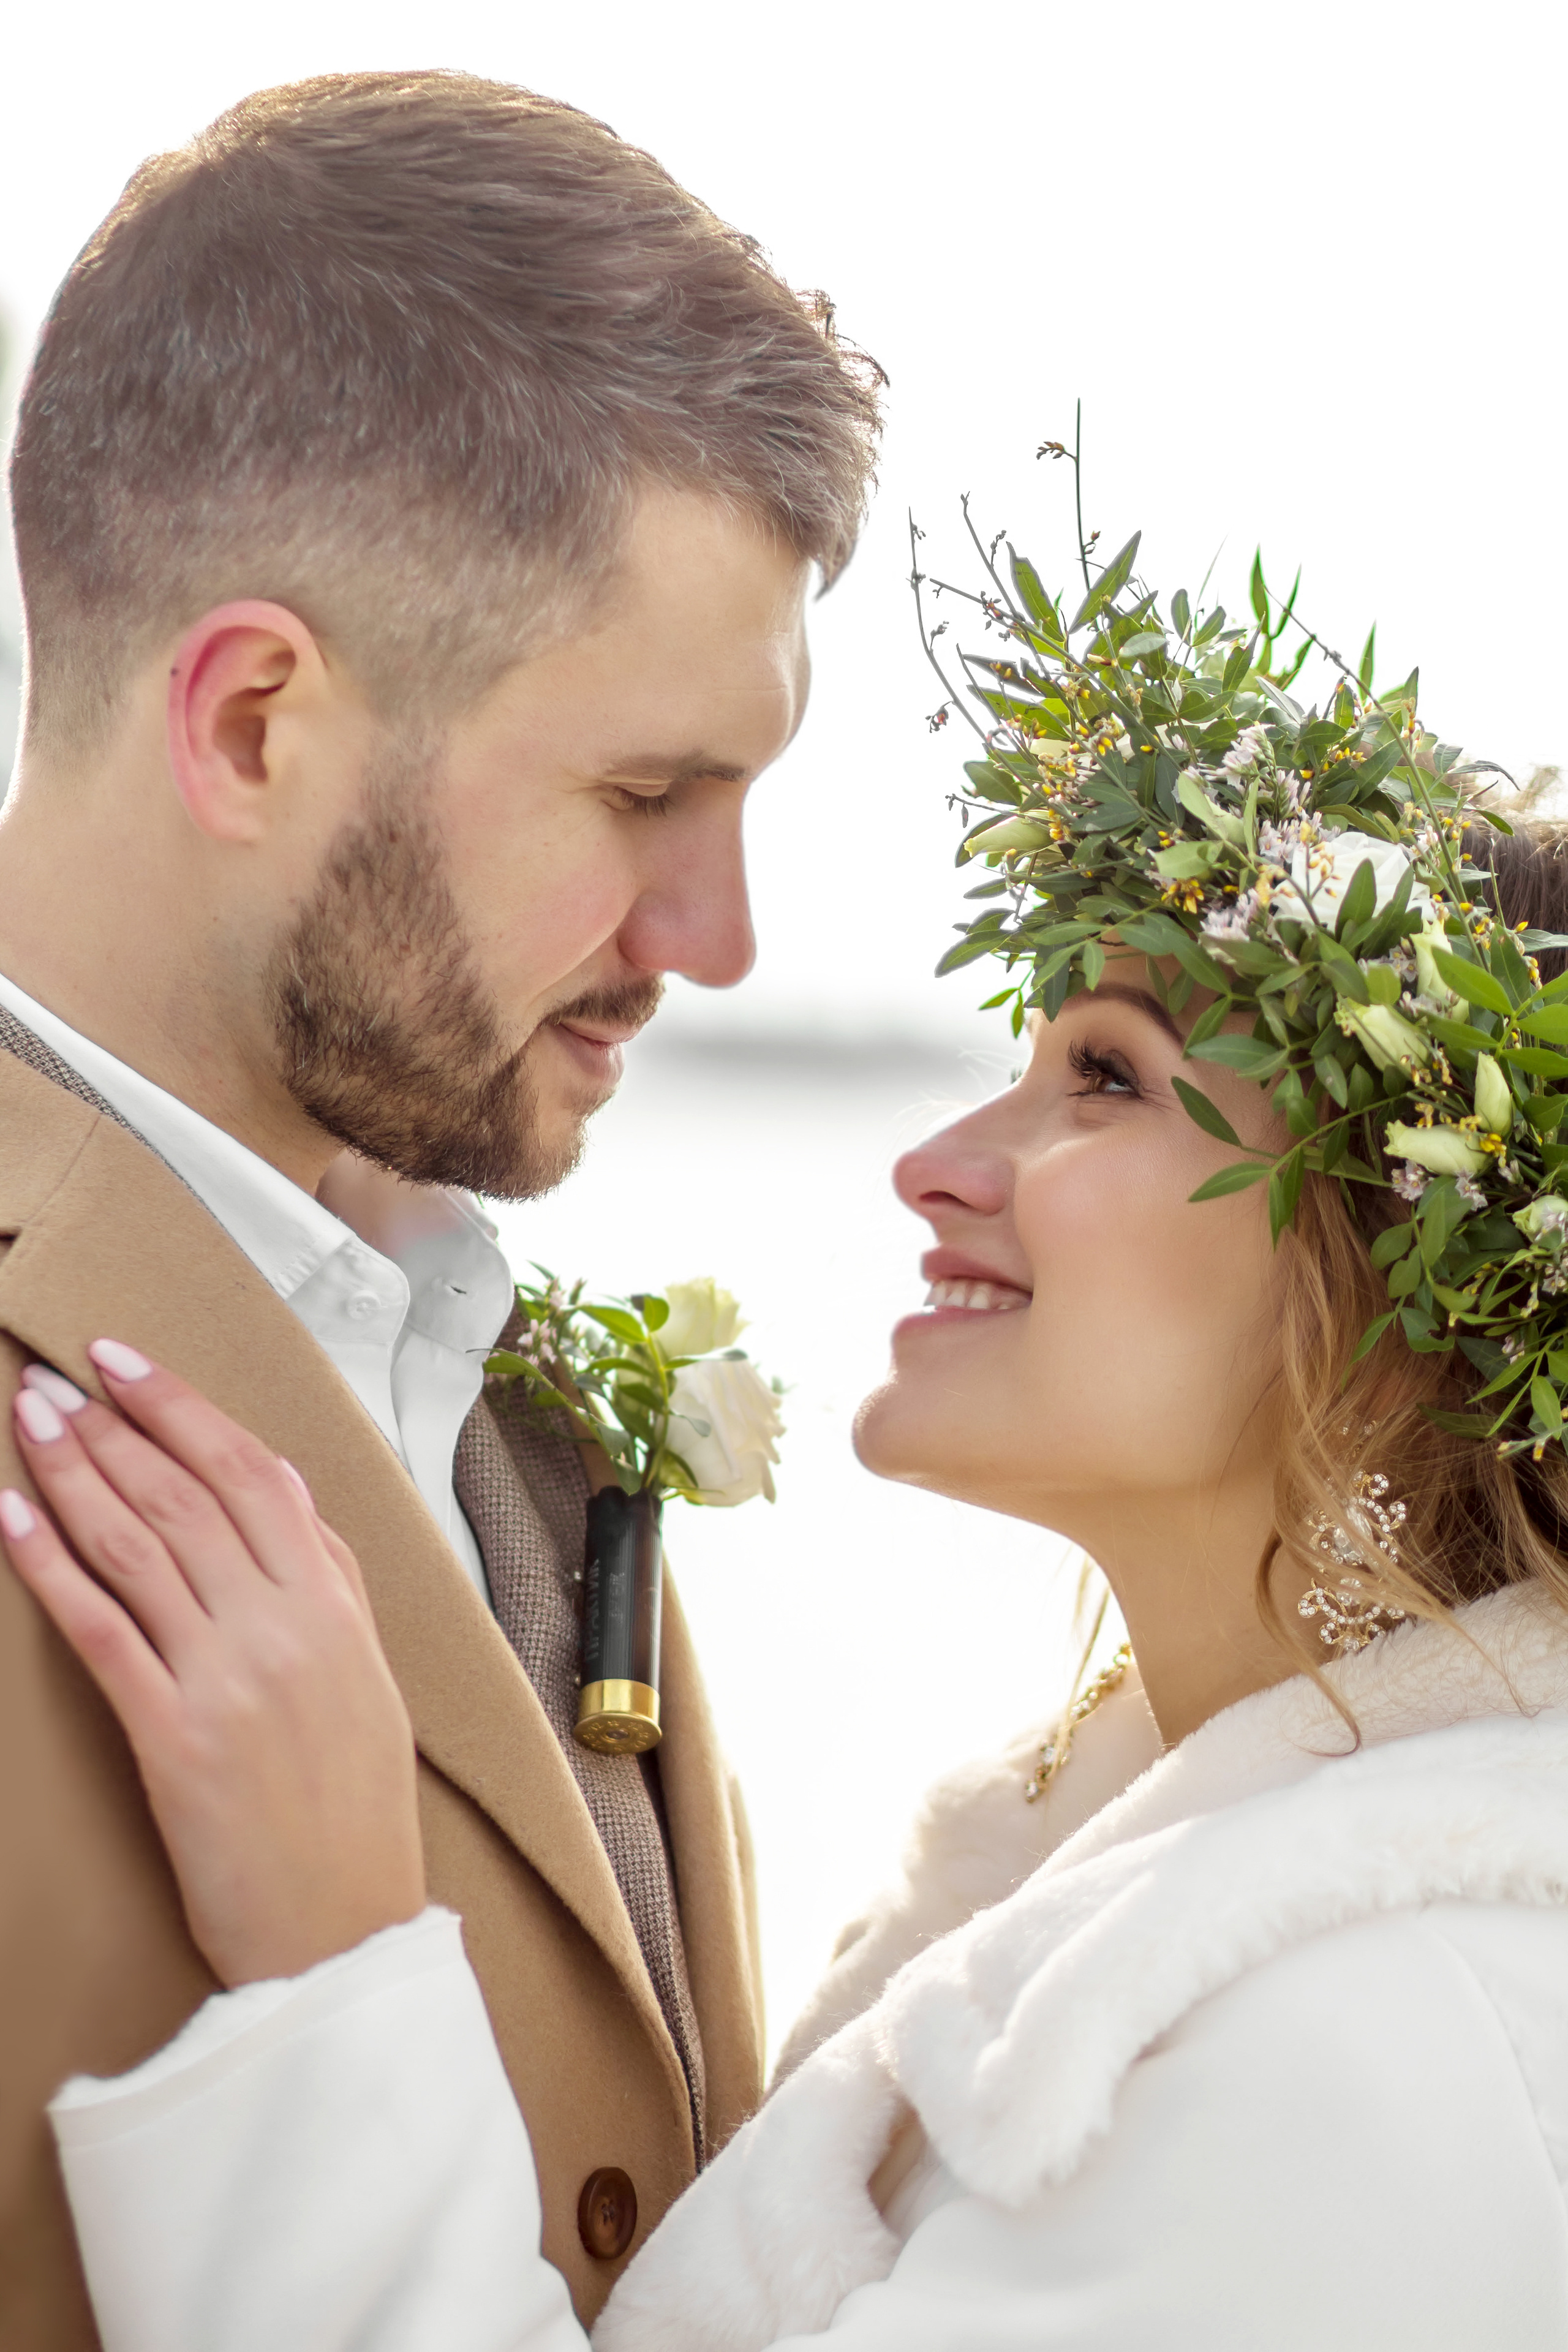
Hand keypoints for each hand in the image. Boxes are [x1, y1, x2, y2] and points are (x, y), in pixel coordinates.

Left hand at [0, 1344, 425, 1986]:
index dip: (182, 1408)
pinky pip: (102, 1631)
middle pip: (184, 1497)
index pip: (251, 1472)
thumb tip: (284, 1486)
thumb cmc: (353, 1811)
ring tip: (30, 1422)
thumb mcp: (366, 1675)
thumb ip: (328, 1577)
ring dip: (74, 1473)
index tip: (127, 1361)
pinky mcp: (175, 1739)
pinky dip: (51, 1566)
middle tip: (54, 1377)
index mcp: (334, 1607)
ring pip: (139, 1547)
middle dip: (112, 1425)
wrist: (346, 1933)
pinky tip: (14, 1519)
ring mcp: (230, 1680)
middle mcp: (285, 1627)